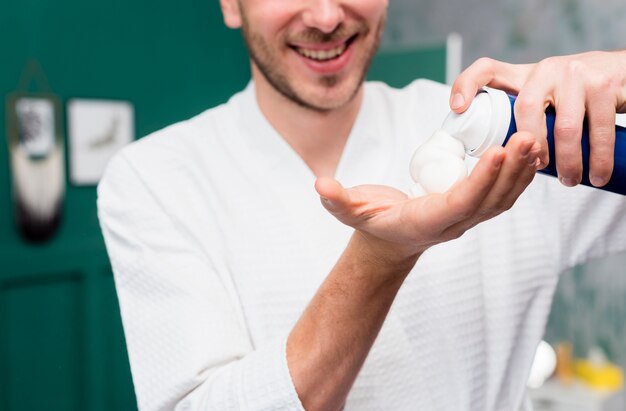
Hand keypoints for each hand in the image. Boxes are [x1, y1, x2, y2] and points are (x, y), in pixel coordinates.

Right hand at [315, 132, 540, 261]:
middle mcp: (453, 224)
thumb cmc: (369, 223)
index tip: (497, 151)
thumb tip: (320, 184)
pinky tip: (528, 154)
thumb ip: (336, 199)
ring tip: (535, 140)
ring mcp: (466, 220)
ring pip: (502, 200)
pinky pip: (501, 196)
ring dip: (521, 172)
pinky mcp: (472, 210)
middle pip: (490, 200)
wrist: (387, 243)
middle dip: (511, 170)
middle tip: (527, 136)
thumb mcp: (348, 211)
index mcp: (425, 221)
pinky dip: (518, 177)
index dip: (479, 179)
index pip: (459, 202)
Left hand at [450, 51, 625, 186]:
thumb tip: (493, 155)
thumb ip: (519, 115)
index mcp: (522, 76)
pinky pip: (597, 129)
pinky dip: (599, 158)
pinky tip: (597, 175)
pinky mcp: (603, 83)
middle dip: (530, 149)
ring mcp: (575, 74)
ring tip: (570, 180)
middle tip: (538, 169)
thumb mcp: (542, 96)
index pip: (486, 69)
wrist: (622, 72)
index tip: (457, 108)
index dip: (466, 84)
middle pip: (526, 110)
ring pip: (564, 128)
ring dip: (568, 162)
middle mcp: (545, 70)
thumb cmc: (574, 95)